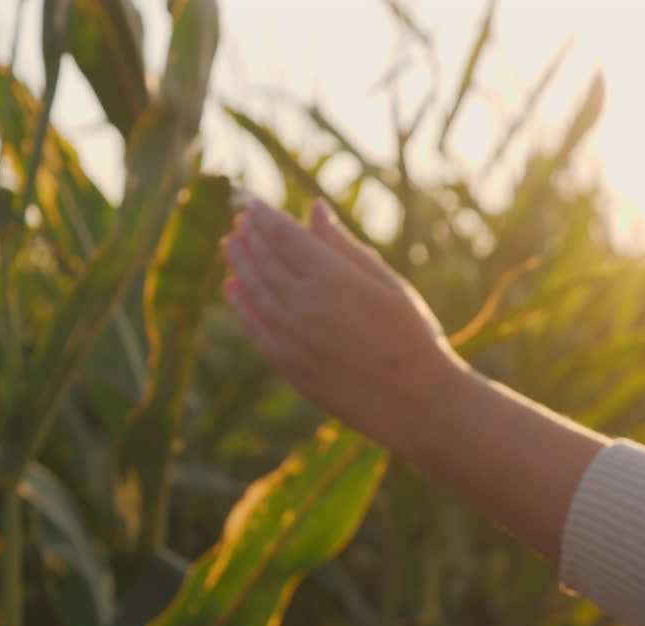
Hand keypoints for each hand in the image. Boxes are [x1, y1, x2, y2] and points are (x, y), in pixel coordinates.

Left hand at [221, 198, 465, 454]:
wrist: (413, 402)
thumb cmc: (409, 334)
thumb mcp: (385, 282)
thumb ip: (343, 245)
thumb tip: (314, 208)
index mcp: (333, 278)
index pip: (285, 237)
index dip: (265, 217)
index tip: (251, 203)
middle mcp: (305, 305)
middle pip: (265, 260)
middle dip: (250, 236)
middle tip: (239, 219)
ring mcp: (290, 336)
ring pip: (253, 290)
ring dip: (239, 263)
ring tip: (231, 244)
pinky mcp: (285, 364)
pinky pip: (252, 326)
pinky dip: (239, 303)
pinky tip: (232, 286)